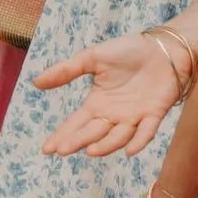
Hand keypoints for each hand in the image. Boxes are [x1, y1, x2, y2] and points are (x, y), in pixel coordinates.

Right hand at [33, 31, 186, 157]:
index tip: (47, 149)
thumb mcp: (92, 58)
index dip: (63, 135)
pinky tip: (130, 150)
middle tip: (62, 150)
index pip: (76, 123)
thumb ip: (66, 71)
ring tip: (90, 150)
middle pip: (93, 132)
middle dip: (78, 141)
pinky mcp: (155, 113)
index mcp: (98, 103)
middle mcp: (114, 115)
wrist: (162, 47)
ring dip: (105, 145)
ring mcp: (135, 116)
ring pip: (118, 136)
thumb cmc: (127, 51)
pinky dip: (139, 141)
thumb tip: (35, 82)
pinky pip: (147, 131)